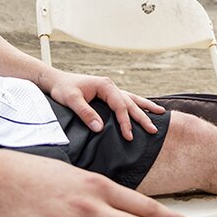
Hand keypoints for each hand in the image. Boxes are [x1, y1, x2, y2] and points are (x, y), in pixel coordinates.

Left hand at [47, 71, 165, 140]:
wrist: (55, 80)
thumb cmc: (62, 89)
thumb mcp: (71, 100)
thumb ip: (86, 113)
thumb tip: (100, 128)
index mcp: (105, 85)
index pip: (120, 106)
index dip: (125, 122)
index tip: (129, 136)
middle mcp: (110, 86)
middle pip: (130, 103)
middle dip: (142, 117)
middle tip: (153, 130)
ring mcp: (110, 89)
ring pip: (131, 99)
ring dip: (145, 107)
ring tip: (160, 113)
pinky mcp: (107, 93)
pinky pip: (125, 99)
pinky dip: (136, 104)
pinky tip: (143, 107)